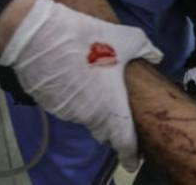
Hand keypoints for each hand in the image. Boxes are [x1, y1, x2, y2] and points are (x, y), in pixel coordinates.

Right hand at [0, 0, 162, 169]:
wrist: (39, 35)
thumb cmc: (85, 39)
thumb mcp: (124, 38)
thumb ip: (145, 49)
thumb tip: (156, 55)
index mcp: (111, 107)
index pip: (123, 142)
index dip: (130, 154)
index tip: (133, 161)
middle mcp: (88, 116)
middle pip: (104, 129)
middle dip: (112, 125)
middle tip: (116, 106)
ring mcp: (66, 111)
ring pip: (84, 117)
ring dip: (90, 106)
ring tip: (92, 82)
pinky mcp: (48, 103)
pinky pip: (66, 107)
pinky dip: (72, 98)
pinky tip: (72, 78)